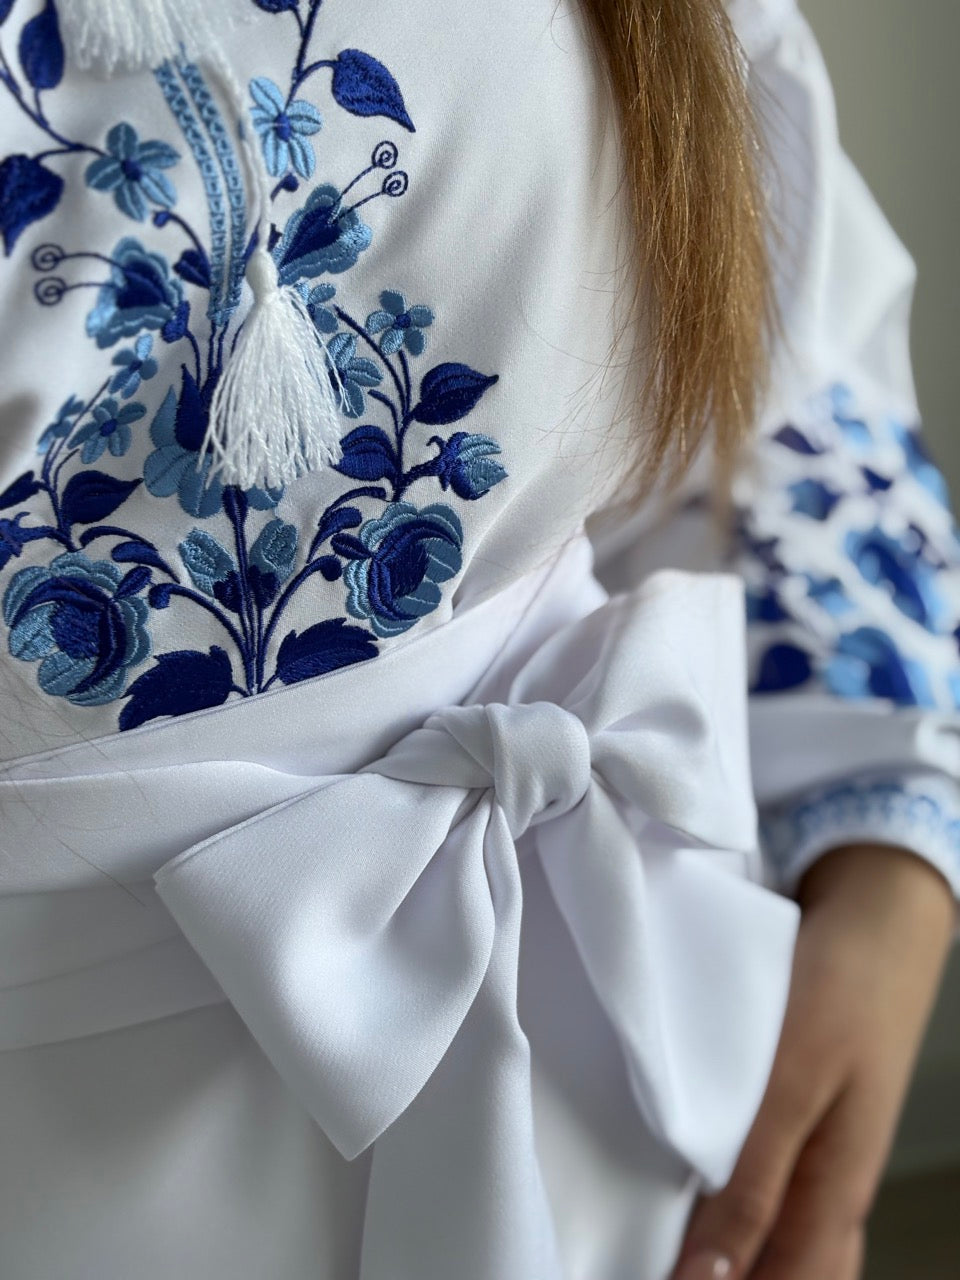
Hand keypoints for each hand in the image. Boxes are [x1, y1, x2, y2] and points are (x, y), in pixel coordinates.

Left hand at [670, 843, 955, 1279]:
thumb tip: (708, 1277)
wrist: (878, 922)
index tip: (649, 1277)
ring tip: (658, 1240)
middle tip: (647, 1262)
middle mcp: (831, 1194)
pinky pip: (769, 1196)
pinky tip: (686, 1193)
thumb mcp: (792, 1083)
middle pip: (783, 1274)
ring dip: (721, 1249)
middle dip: (719, 1275)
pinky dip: (728, 1208)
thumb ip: (753, 1179)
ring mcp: (820, 1160)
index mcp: (834, 1198)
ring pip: (777, 1243)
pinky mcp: (801, 1126)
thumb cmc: (842, 992)